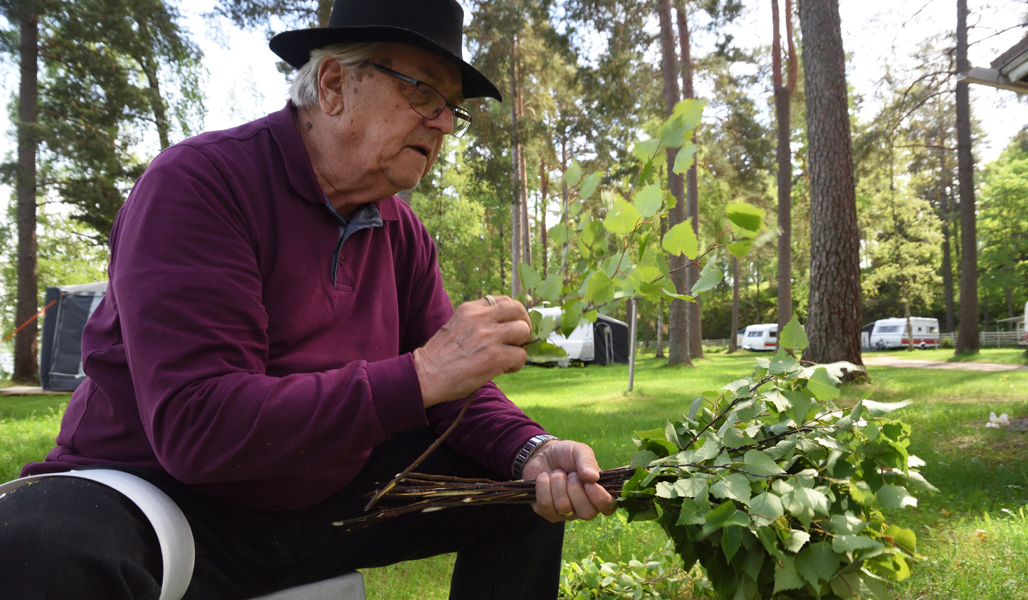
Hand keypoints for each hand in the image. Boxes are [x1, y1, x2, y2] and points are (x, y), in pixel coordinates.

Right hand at [413, 295, 531, 407]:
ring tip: (510, 356)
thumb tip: (502, 327)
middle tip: (518, 339)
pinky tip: (504, 369)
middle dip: (523, 324)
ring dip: (521, 344)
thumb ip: (477, 322)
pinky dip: (517, 364)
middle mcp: (480, 318)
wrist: (425, 376)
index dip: (512, 314)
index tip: (510, 325)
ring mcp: (488, 336)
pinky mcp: (494, 356)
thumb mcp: (455, 326)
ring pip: (523, 330)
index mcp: (469, 309)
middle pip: (517, 309)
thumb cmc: (439, 357)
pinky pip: (520, 355)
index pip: (503, 300)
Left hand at [522, 440, 615, 522]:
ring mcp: (565, 512)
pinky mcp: (547, 512)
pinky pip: (546, 505)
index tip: (589, 483)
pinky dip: (544, 486)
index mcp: (598, 493)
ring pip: (564, 507)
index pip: (608, 507)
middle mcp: (583, 507)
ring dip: (558, 483)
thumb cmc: (566, 454)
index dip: (600, 498)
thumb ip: (588, 461)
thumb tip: (593, 477)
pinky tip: (545, 478)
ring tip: (557, 473)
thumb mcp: (579, 451)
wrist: (542, 453)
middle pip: (587, 513)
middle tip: (570, 474)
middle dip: (575, 489)